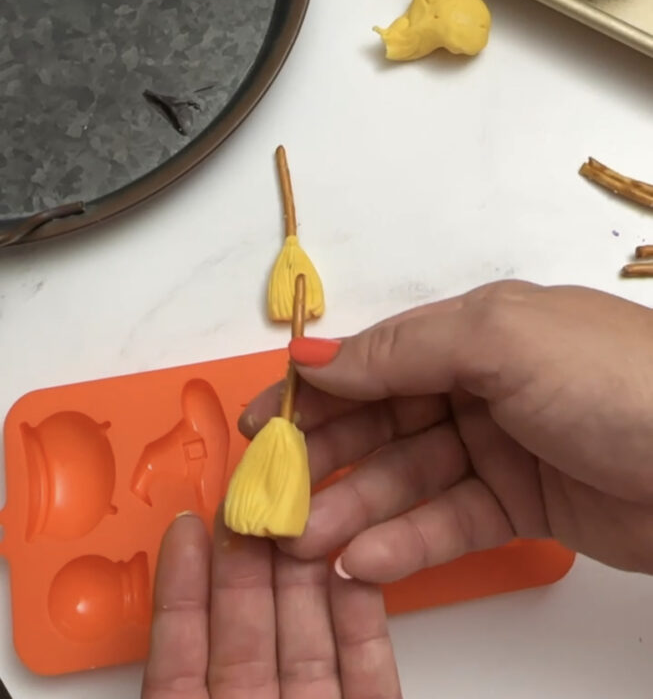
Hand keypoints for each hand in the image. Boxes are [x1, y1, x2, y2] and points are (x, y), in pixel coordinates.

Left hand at [142, 510, 400, 698]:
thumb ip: (172, 677)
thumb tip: (169, 581)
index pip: (182, 653)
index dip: (185, 587)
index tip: (189, 526)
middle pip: (251, 630)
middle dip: (255, 560)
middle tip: (257, 499)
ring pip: (310, 639)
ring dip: (310, 573)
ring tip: (306, 515)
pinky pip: (367, 672)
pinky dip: (364, 622)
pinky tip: (355, 567)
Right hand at [242, 281, 652, 580]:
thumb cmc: (616, 380)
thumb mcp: (500, 339)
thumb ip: (404, 347)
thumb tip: (319, 353)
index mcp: (475, 331)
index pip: (376, 359)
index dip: (317, 391)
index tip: (263, 422)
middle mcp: (482, 383)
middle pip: (383, 422)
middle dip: (327, 458)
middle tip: (273, 497)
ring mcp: (502, 446)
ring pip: (407, 478)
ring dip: (354, 508)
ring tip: (308, 542)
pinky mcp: (523, 506)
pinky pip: (448, 522)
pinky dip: (406, 541)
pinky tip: (365, 560)